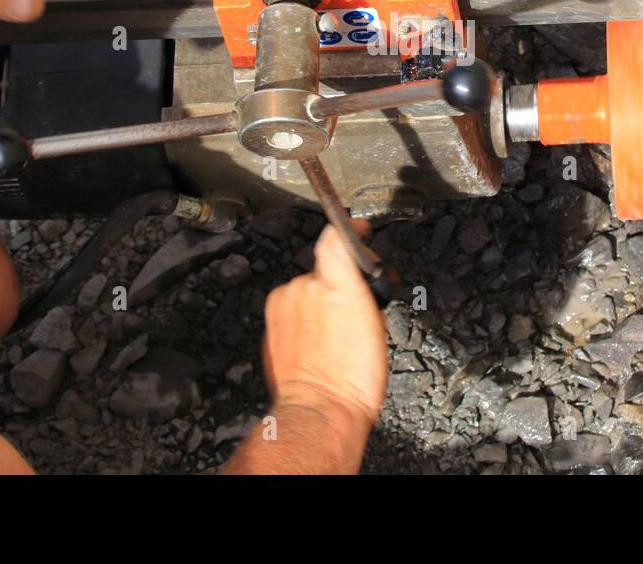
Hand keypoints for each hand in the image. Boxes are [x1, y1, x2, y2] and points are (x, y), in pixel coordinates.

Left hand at [261, 220, 387, 443]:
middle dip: (341, 282)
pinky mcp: (271, 328)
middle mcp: (300, 288)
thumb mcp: (371, 317)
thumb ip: (355, 274)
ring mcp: (282, 308)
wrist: (321, 411)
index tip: (359, 231)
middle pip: (323, 270)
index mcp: (328, 281)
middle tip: (361, 305)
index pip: (334, 238)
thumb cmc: (351, 374)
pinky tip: (323, 343)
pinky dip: (307, 321)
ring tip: (341, 332)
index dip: (349, 231)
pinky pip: (293, 313)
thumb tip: (349, 243)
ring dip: (323, 303)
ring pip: (307, 293)